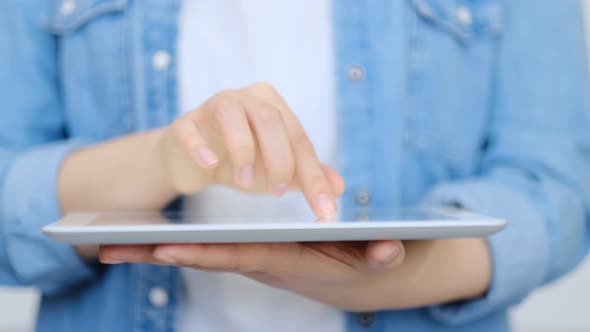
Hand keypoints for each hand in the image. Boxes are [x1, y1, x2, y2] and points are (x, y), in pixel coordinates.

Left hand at [99, 239, 405, 311]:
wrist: (358, 279)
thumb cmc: (365, 263)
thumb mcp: (378, 257)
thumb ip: (383, 255)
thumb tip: (388, 250)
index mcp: (286, 261)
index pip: (241, 256)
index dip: (205, 252)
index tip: (165, 246)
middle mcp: (261, 261)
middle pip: (206, 257)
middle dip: (159, 254)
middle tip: (109, 249)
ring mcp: (252, 257)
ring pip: (201, 254)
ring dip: (157, 250)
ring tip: (112, 243)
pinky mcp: (251, 252)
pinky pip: (209, 249)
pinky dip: (177, 246)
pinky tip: (150, 239)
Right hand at [159, 82, 342, 216]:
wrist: (191, 161)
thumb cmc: (239, 161)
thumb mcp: (276, 170)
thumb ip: (306, 175)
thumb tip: (339, 188)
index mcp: (273, 105)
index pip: (299, 139)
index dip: (314, 176)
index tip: (325, 209)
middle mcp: (245, 98)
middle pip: (270, 119)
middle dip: (280, 159)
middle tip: (278, 192)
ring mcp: (210, 107)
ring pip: (231, 114)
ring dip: (243, 150)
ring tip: (245, 182)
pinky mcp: (184, 124)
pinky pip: (190, 130)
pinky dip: (201, 147)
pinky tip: (210, 164)